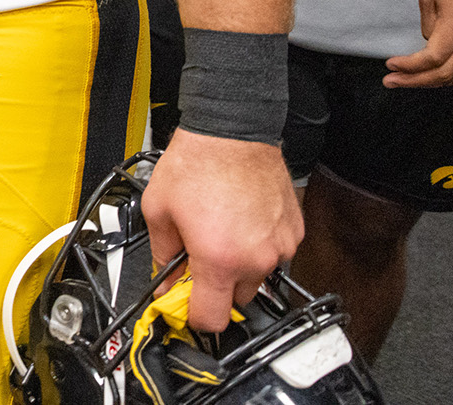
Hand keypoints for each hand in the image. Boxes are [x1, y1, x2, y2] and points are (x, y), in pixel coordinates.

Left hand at [142, 129, 301, 331]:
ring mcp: (279, 246)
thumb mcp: (158, 210)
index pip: (211, 320)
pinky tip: (240, 221)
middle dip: (215, 286)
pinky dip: (258, 246)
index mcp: (219, 260)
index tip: (184, 304)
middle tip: (199, 259)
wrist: (232, 131)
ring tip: (221, 231)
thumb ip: (161, 254)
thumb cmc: (197, 162)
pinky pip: (274, 253)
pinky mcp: (294, 231)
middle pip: (235, 299)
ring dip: (239, 265)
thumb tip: (165, 278)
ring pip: (257, 276)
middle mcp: (255, 259)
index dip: (192, 315)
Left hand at [384, 0, 452, 87]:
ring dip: (429, 82)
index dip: (409, 66)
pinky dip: (447, 76)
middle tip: (391, 81)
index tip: (391, 64)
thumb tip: (428, 43)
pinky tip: (430, 74)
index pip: (432, 59)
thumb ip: (426, 25)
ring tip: (405, 80)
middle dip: (413, 81)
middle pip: (443, 75)